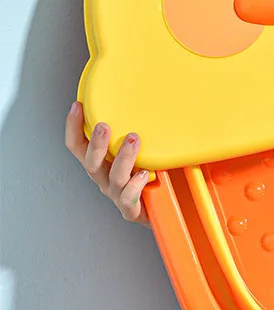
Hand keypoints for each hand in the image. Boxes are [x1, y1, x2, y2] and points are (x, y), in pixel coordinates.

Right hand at [65, 102, 149, 226]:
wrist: (163, 208)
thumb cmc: (149, 174)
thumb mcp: (139, 147)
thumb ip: (135, 129)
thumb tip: (145, 98)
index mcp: (101, 163)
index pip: (78, 146)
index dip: (74, 128)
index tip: (78, 106)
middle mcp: (105, 179)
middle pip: (91, 163)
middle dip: (96, 144)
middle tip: (103, 126)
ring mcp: (117, 195)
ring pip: (114, 178)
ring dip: (122, 158)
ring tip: (133, 140)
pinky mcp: (132, 211)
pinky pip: (129, 200)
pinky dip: (135, 186)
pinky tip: (143, 174)